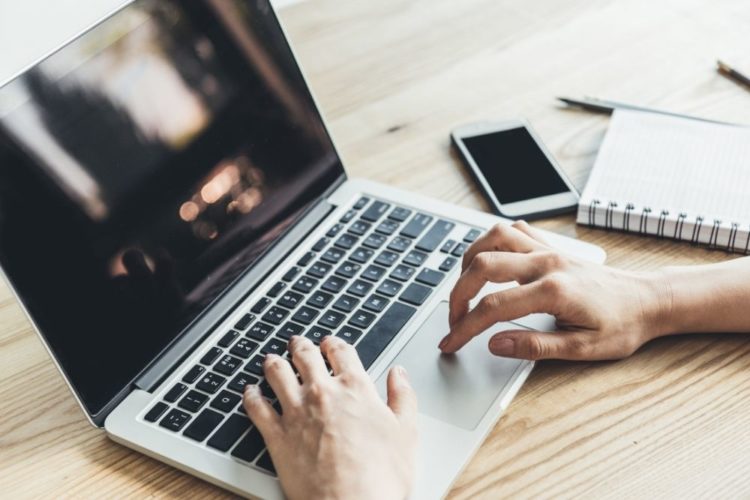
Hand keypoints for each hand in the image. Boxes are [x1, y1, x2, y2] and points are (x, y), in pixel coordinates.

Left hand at [243, 336, 417, 499]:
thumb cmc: (380, 476)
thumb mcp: (406, 432)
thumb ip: (403, 397)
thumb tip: (399, 374)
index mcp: (355, 388)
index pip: (341, 352)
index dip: (334, 343)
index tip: (330, 342)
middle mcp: (322, 393)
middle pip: (305, 357)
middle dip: (300, 347)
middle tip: (297, 343)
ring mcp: (296, 413)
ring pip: (277, 374)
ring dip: (274, 363)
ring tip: (271, 359)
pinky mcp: (277, 437)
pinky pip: (257, 408)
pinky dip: (251, 396)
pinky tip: (250, 392)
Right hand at [440, 221, 669, 359]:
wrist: (648, 301)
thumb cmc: (622, 325)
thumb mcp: (582, 349)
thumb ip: (535, 346)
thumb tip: (495, 344)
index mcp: (553, 291)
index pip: (493, 307)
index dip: (464, 328)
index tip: (450, 343)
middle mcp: (547, 263)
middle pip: (483, 266)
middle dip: (458, 294)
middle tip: (454, 320)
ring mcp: (548, 250)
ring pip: (494, 238)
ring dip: (469, 260)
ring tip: (464, 287)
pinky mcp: (551, 246)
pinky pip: (513, 231)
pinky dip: (492, 242)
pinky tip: (488, 261)